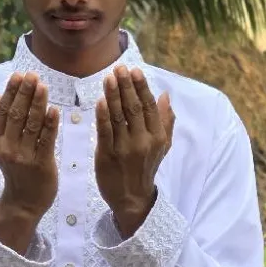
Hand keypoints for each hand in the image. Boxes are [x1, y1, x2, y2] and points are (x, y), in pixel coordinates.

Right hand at [0, 72, 58, 251]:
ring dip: (38, 103)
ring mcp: (24, 157)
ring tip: (44, 86)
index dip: (12, 92)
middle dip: (25, 93)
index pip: (3, 111)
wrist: (23, 203)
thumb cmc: (16, 170)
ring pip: (31, 125)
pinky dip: (50, 124)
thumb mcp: (3, 146)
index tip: (19, 75)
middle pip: (17, 115)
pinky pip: (46, 140)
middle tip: (33, 75)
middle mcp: (7, 148)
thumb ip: (0, 121)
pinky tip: (54, 109)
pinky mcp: (41, 164)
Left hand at [95, 65, 174, 237]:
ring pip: (118, 117)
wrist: (131, 198)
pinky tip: (100, 100)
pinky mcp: (107, 155)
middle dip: (126, 86)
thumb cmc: (145, 168)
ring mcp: (125, 148)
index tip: (134, 70)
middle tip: (119, 68)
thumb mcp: (162, 146)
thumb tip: (165, 95)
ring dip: (113, 95)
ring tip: (108, 78)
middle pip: (134, 108)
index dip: (141, 87)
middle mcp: (143, 141)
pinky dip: (102, 115)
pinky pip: (105, 131)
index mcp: (157, 137)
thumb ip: (165, 121)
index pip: (150, 107)